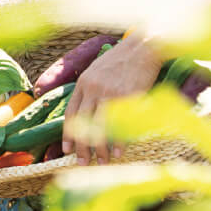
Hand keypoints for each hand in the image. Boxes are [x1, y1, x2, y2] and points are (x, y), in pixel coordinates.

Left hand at [62, 31, 161, 164]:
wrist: (143, 47)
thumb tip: (87, 112)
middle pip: (82, 123)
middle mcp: (92, 89)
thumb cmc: (122, 60)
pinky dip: (119, 140)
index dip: (68, 134)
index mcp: (83, 83)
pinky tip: (119, 153)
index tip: (67, 150)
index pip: (71, 113)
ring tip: (102, 162)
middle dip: (81, 146)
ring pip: (100, 126)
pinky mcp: (127, 96)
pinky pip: (120, 123)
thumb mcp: (98, 70)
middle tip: (82, 163)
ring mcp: (109, 93)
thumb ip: (90, 89)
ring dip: (100, 147)